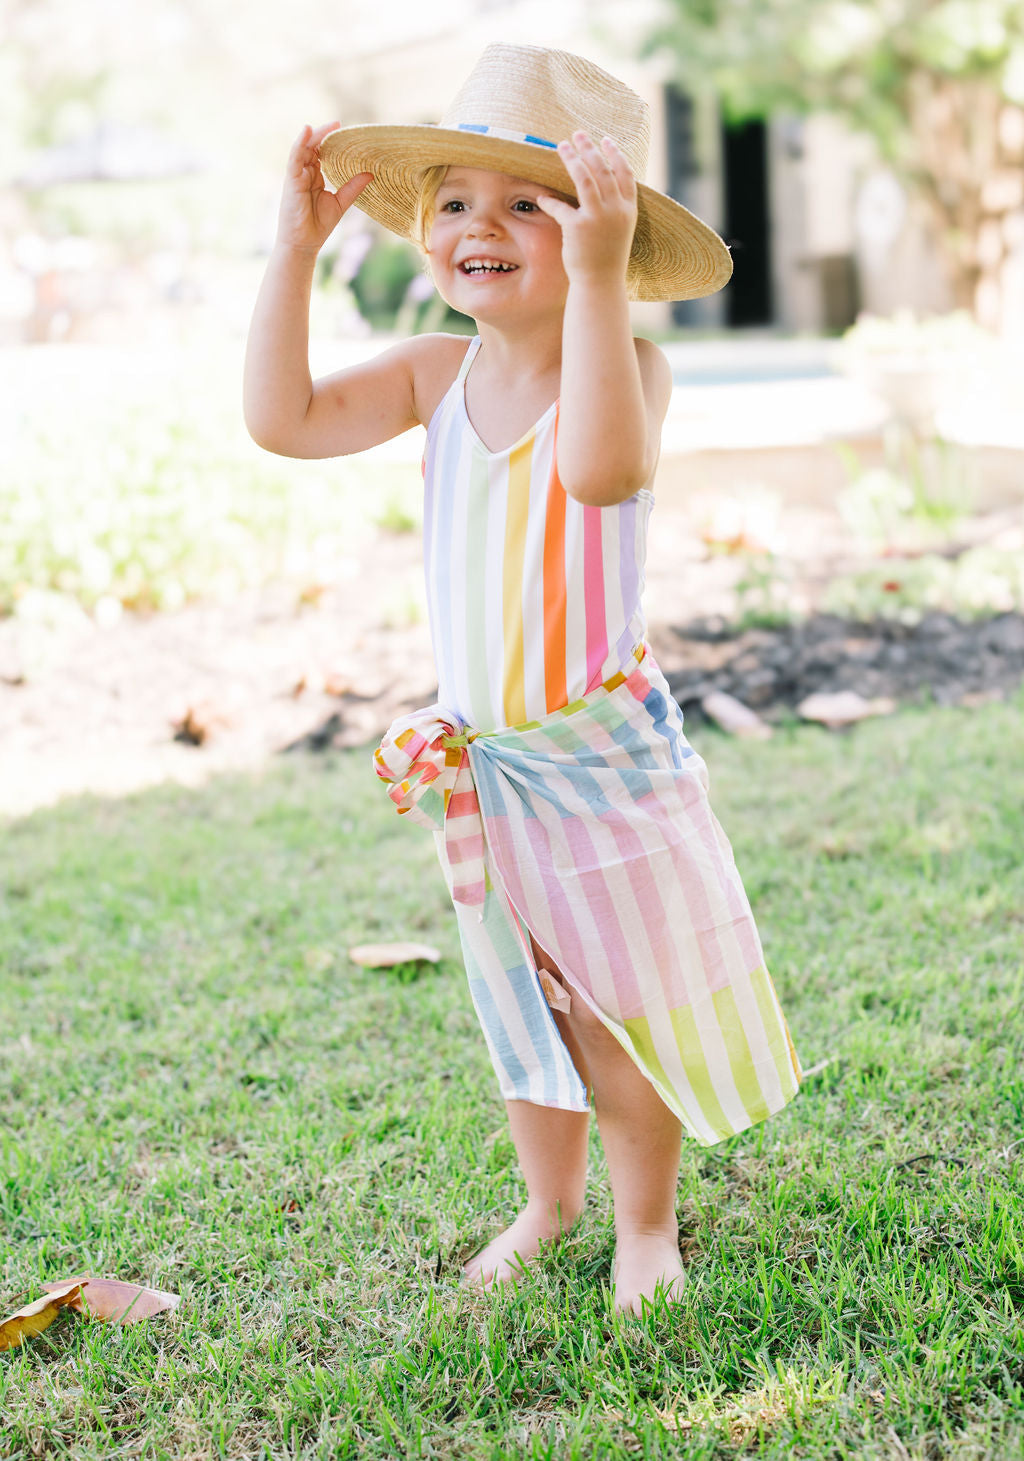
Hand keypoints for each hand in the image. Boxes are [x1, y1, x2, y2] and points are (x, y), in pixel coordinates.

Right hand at [275, 123, 371, 254]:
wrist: (304, 243)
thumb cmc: (318, 225)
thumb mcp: (340, 203)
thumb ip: (353, 187)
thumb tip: (370, 174)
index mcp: (314, 177)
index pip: (320, 153)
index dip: (330, 141)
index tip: (343, 131)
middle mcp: (304, 173)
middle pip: (312, 147)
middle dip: (323, 134)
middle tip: (338, 123)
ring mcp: (296, 176)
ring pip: (303, 148)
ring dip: (315, 135)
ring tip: (329, 125)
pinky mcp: (291, 180)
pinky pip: (294, 157)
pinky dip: (299, 143)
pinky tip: (307, 130)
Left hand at [535, 132, 636, 286]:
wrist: (601, 285)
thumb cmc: (607, 260)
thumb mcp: (618, 231)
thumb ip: (614, 208)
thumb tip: (603, 188)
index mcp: (628, 210)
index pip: (625, 173)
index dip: (615, 154)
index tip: (605, 139)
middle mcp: (616, 210)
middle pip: (602, 169)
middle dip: (589, 148)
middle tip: (578, 133)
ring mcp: (598, 218)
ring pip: (584, 178)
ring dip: (572, 159)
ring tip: (561, 145)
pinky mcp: (578, 228)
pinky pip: (560, 207)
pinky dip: (549, 201)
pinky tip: (541, 197)